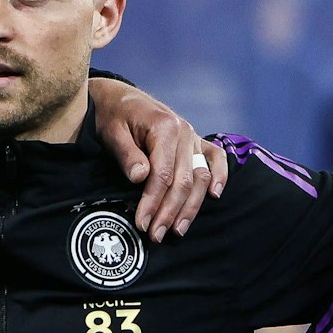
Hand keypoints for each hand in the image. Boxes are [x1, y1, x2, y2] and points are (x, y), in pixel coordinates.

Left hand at [87, 78, 228, 240]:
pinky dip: (220, 176)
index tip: (142, 223)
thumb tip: (140, 178)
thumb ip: (127, 154)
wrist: (120, 97)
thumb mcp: (111, 132)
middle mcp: (185, 132)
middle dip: (170, 211)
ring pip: (201, 176)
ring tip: (178, 230)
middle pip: (184, 180)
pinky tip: (214, 195)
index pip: (163, 173)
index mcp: (165, 127)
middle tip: (156, 235)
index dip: (153, 201)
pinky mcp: (197, 142)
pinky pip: (216, 158)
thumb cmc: (112, 115)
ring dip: (191, 206)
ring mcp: (194, 137)